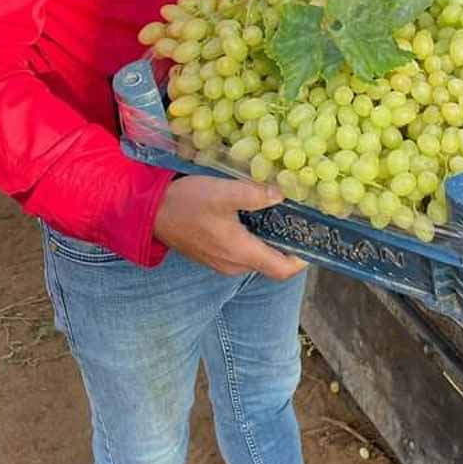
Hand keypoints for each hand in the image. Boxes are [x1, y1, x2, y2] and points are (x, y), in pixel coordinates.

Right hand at [154, 175, 307, 280]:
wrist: (149, 212)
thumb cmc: (187, 203)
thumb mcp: (224, 193)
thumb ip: (255, 194)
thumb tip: (281, 195)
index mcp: (241, 254)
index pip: (282, 270)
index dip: (302, 259)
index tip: (313, 239)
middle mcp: (233, 265)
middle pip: (271, 262)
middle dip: (286, 243)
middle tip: (297, 218)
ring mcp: (220, 262)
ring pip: (255, 256)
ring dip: (268, 239)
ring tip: (277, 212)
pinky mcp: (211, 255)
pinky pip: (240, 252)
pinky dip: (251, 238)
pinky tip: (250, 215)